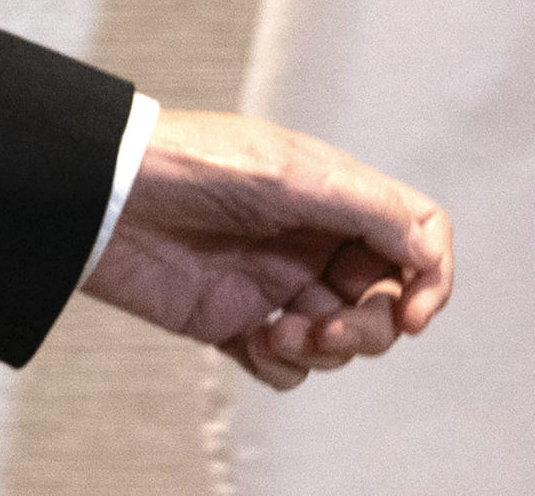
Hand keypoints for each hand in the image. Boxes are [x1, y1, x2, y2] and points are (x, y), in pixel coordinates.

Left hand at [76, 107, 453, 391]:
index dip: (430, 280)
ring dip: (323, 349)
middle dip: (368, 327)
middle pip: (385, 301)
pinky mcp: (238, 323)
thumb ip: (369, 210)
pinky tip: (251, 343)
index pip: (417, 238)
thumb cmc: (192, 166)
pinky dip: (281, 367)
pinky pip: (288, 368)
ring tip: (277, 333)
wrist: (104, 201)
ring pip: (341, 341)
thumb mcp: (292, 175)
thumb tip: (429, 250)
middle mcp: (315, 242)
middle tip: (324, 329)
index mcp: (337, 197)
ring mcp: (278, 284)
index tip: (413, 316)